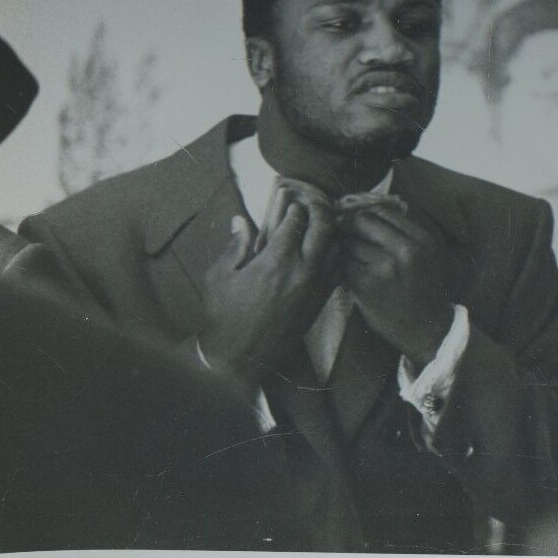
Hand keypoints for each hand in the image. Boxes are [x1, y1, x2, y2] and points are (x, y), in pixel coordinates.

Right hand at [197, 184, 338, 382]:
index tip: (291, 199)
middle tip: (311, 203)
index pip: (296, 220)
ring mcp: (315, 287)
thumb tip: (241, 220)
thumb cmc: (223, 316)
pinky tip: (326, 251)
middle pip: (323, 228)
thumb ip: (235, 245)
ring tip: (320, 223)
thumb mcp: (220, 276)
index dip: (294, 206)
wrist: (238, 357)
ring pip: (336, 248)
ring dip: (330, 231)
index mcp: (276, 260)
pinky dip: (335, 255)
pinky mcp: (320, 303)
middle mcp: (302, 271)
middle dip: (319, 210)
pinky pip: (337, 271)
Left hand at [338, 202, 452, 368]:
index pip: (383, 210)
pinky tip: (347, 273)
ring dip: (344, 248)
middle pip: (363, 221)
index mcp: (421, 239)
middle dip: (349, 226)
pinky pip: (343, 263)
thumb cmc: (423, 290)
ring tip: (347, 256)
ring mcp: (385, 267)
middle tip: (342, 233)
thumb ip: (403, 233)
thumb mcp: (426, 255)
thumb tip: (368, 210)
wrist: (428, 330)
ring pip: (350, 242)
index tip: (355, 219)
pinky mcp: (367, 285)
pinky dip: (341, 266)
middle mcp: (406, 250)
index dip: (364, 213)